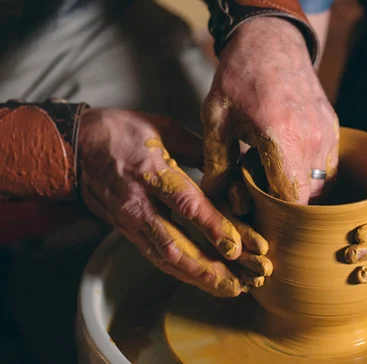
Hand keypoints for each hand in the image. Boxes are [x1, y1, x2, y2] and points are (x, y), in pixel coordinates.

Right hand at [77, 109, 271, 296]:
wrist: (71, 147)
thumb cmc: (119, 132)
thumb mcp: (163, 128)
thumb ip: (199, 148)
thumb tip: (233, 163)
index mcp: (151, 172)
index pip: (186, 204)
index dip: (213, 227)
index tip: (237, 247)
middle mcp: (139, 203)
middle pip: (178, 244)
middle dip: (213, 267)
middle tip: (244, 280)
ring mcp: (130, 221)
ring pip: (166, 258)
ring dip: (200, 277)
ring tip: (232, 288)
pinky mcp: (126, 231)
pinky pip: (155, 257)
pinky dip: (181, 272)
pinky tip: (204, 281)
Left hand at [202, 17, 338, 205]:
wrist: (271, 40)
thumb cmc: (239, 77)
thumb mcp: (217, 118)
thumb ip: (217, 163)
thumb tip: (214, 199)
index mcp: (281, 135)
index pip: (292, 198)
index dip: (276, 214)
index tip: (256, 211)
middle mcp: (312, 137)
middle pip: (308, 197)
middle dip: (285, 204)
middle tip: (258, 192)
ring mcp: (328, 133)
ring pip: (321, 185)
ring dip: (298, 190)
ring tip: (271, 174)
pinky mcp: (334, 128)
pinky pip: (327, 167)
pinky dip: (309, 174)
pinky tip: (286, 161)